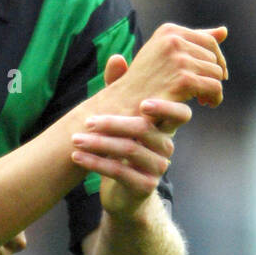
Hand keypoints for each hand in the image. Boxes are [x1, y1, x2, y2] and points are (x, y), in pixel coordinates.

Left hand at [72, 101, 189, 218]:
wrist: (122, 196)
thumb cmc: (120, 153)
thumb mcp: (120, 123)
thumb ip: (120, 92)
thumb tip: (117, 58)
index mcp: (165, 129)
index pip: (180, 114)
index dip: (165, 107)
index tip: (142, 103)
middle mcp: (166, 147)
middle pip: (144, 129)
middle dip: (112, 124)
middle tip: (87, 121)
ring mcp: (158, 168)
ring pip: (129, 150)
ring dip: (99, 144)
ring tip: (75, 140)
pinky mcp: (145, 186)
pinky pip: (119, 172)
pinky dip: (95, 163)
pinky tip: (77, 157)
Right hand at [102, 23, 227, 113]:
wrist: (122, 105)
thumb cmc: (142, 82)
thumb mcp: (165, 55)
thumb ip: (193, 41)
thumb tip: (225, 31)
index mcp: (168, 31)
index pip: (209, 42)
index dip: (215, 60)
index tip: (214, 74)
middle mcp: (174, 40)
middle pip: (213, 58)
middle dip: (212, 76)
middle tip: (203, 93)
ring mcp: (179, 59)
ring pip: (216, 74)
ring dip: (212, 88)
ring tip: (204, 99)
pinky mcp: (184, 80)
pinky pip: (214, 87)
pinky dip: (215, 97)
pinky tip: (207, 104)